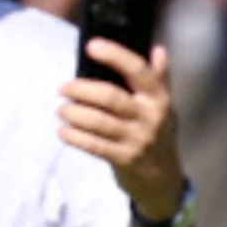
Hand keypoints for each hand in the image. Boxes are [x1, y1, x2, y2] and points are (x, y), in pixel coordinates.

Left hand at [61, 43, 185, 216]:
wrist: (164, 180)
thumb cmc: (158, 135)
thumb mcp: (164, 107)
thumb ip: (159, 79)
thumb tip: (158, 49)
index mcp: (159, 99)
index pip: (138, 70)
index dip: (114, 55)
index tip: (91, 45)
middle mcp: (150, 117)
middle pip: (110, 97)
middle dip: (81, 90)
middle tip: (63, 88)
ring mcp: (138, 140)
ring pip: (98, 122)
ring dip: (74, 114)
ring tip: (62, 110)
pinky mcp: (124, 159)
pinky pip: (93, 145)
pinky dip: (74, 137)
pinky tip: (63, 131)